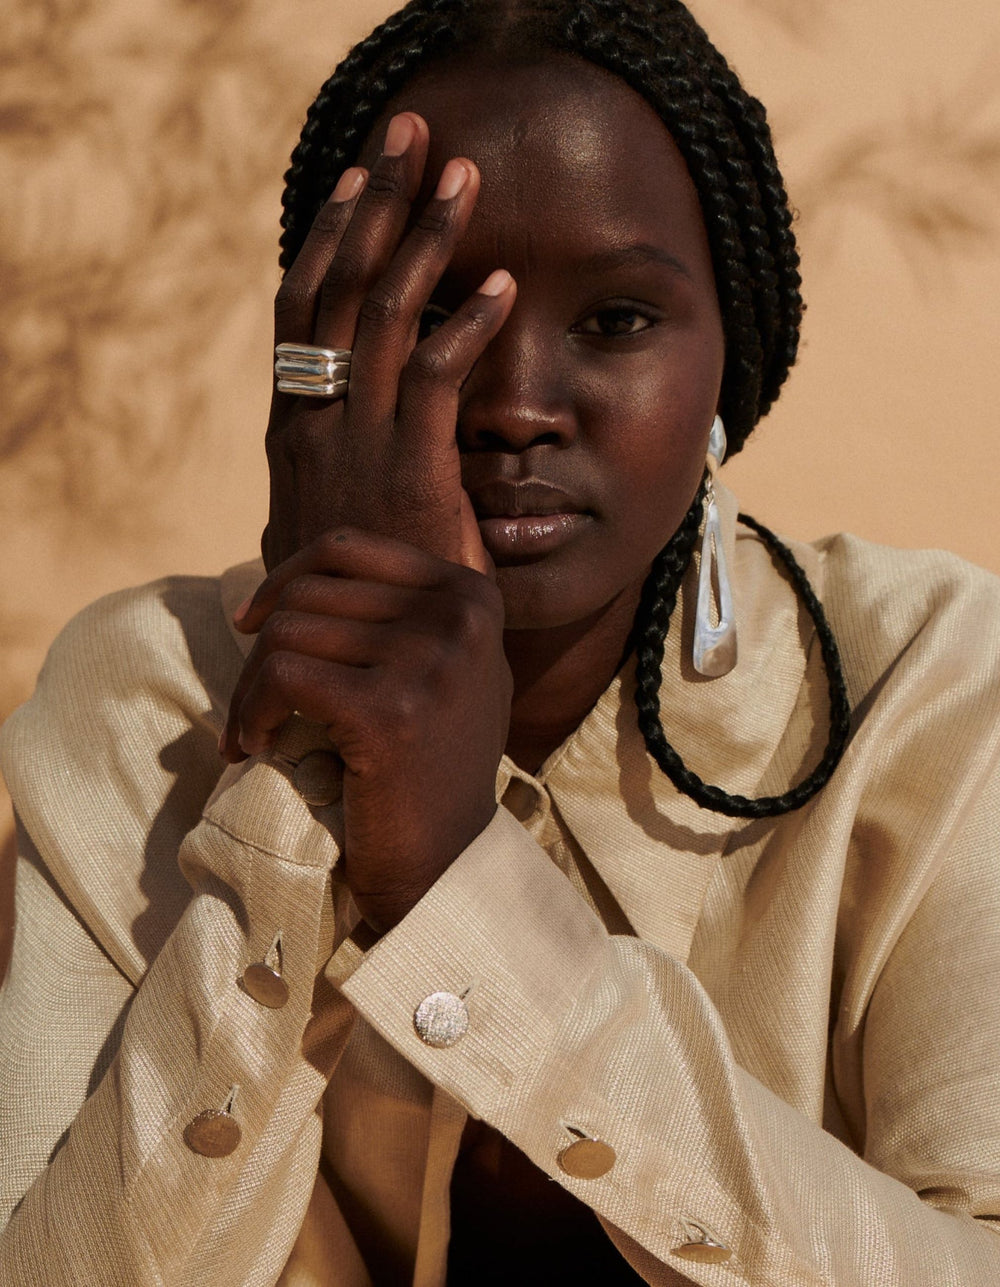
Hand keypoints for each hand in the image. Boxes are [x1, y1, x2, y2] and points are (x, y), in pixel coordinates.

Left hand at [220, 530, 511, 933]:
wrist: (444, 860)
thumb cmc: (432, 765)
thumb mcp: (447, 667)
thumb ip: (411, 608)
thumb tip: (317, 562)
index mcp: (471, 594)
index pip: (346, 548)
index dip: (284, 578)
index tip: (255, 623)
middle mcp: (458, 617)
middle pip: (309, 594)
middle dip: (262, 647)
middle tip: (251, 702)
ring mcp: (428, 661)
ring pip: (287, 632)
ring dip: (249, 687)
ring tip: (250, 729)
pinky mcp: (388, 709)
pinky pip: (281, 676)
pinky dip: (248, 712)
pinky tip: (253, 745)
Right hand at [262, 111, 515, 573]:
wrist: (357, 662)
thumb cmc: (351, 596)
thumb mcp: (321, 526)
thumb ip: (328, 479)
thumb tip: (335, 459)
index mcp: (294, 425)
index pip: (302, 307)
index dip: (328, 234)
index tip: (355, 177)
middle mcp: (315, 420)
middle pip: (336, 283)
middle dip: (374, 200)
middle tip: (408, 133)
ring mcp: (357, 441)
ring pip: (382, 312)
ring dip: (424, 237)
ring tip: (460, 175)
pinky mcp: (409, 468)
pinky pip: (436, 373)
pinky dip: (467, 322)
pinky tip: (502, 283)